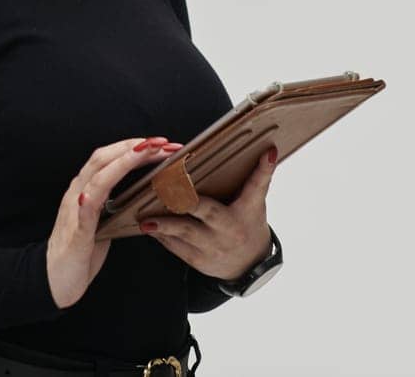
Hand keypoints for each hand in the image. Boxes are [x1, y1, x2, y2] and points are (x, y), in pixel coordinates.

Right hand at [46, 136, 183, 308]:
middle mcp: (78, 194)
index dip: (133, 146)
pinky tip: (99, 191)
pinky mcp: (77, 234)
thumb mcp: (101, 220)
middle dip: (134, 147)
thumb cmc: (81, 250)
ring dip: (122, 163)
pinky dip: (92, 198)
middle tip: (163, 142)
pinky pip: (85, 213)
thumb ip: (113, 202)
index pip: (109, 158)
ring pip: (96, 178)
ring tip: (145, 152)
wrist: (55, 279)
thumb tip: (140, 191)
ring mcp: (76, 212)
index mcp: (86, 190)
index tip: (161, 143)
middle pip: (103, 159)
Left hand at [141, 146, 276, 280]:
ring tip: (146, 217)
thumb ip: (258, 178)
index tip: (263, 154)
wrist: (250, 265)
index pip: (255, 187)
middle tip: (166, 189)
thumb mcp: (255, 202)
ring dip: (164, 223)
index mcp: (247, 211)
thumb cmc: (248, 225)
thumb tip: (268, 150)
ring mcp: (213, 246)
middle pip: (207, 211)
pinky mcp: (198, 259)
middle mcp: (229, 229)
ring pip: (185, 232)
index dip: (261, 170)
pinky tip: (148, 225)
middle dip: (186, 200)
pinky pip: (175, 246)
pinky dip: (161, 235)